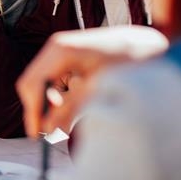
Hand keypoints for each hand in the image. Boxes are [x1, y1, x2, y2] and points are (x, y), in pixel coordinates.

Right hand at [16, 25, 168, 136]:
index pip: (33, 83)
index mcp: (60, 50)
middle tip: (53, 134)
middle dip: (41, 109)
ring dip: (54, 104)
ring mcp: (59, 52)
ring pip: (42, 85)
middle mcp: (55, 48)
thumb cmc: (128, 62)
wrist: (148, 43)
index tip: (37, 136)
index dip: (32, 111)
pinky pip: (54, 83)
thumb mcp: (101, 88)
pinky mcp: (66, 60)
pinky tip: (81, 101)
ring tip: (77, 114)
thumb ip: (73, 108)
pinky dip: (62, 97)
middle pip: (32, 84)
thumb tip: (49, 130)